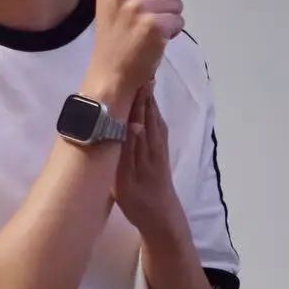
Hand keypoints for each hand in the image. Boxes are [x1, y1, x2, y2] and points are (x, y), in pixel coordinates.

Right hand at [85, 0, 182, 102]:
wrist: (110, 73)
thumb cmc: (115, 37)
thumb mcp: (112, 1)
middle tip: (152, 13)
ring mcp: (137, 7)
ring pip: (176, 1)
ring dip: (170, 16)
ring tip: (151, 29)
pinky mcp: (153, 26)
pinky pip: (179, 20)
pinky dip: (173, 31)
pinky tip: (156, 41)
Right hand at [114, 87, 185, 240]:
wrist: (161, 219)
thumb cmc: (139, 202)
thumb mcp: (126, 180)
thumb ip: (129, 152)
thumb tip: (132, 123)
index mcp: (143, 149)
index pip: (138, 116)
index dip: (136, 96)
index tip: (130, 75)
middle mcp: (153, 145)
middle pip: (148, 113)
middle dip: (143, 92)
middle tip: (137, 68)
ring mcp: (159, 149)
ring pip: (153, 119)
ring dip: (148, 100)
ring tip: (142, 81)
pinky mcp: (161, 155)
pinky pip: (157, 127)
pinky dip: (152, 113)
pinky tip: (150, 107)